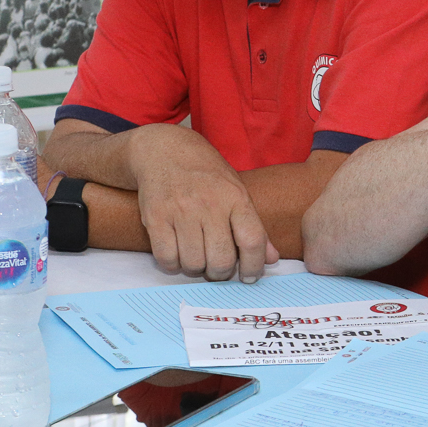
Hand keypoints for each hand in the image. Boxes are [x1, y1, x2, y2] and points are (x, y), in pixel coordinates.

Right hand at [129, 125, 278, 281]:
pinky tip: (177, 254)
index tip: (249, 276)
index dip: (254, 266)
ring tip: (196, 257)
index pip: (252, 240)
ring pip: (193, 263)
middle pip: (221, 260)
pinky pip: (166, 258)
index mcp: (236, 197)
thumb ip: (254, 227)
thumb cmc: (206, 175)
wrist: (164, 150)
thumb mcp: (237, 191)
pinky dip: (173, 264)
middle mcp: (209, 204)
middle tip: (217, 267)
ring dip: (196, 269)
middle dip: (220, 272)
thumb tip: (272, 259)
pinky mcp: (155, 217)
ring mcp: (181, 210)